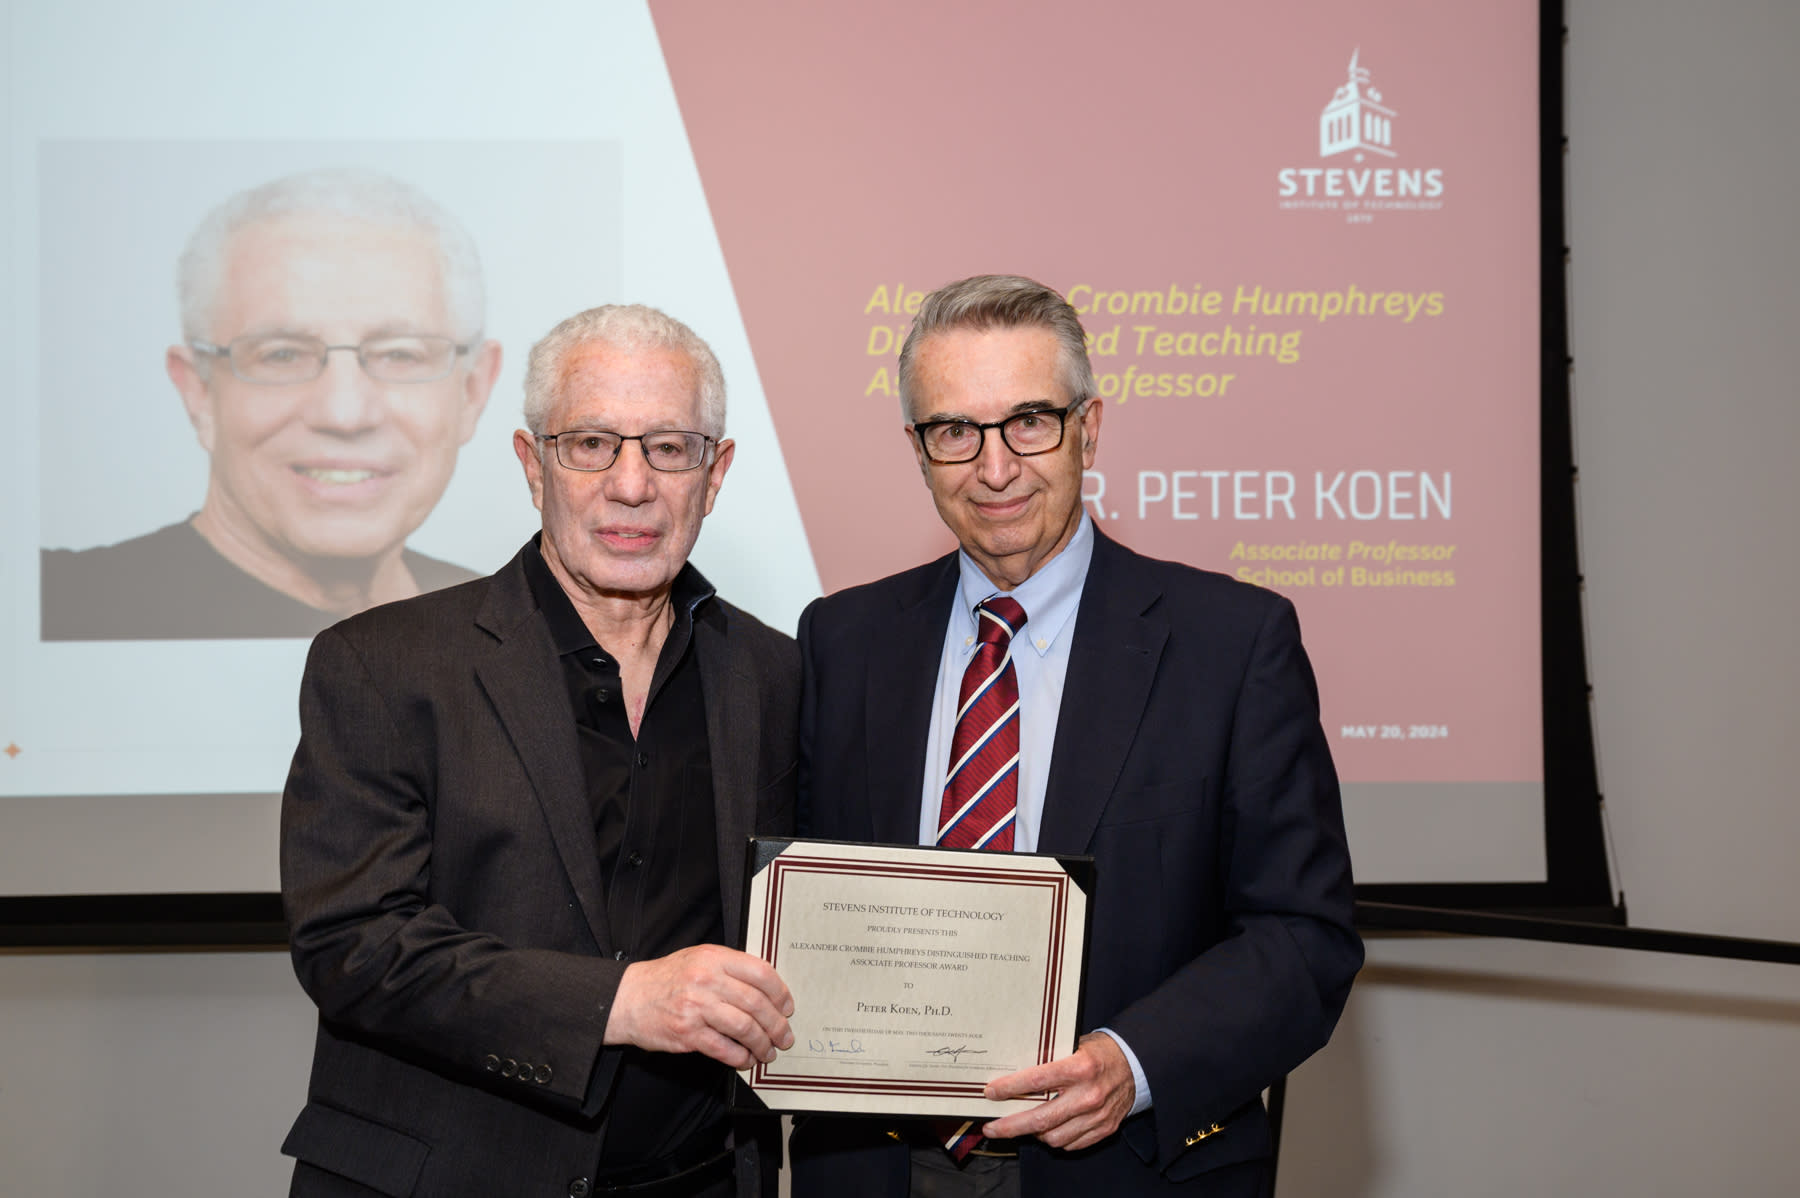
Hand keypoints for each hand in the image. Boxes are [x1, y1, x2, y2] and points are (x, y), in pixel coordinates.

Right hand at [605, 944, 794, 1068]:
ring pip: (744, 1027)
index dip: (780, 992)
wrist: (627, 998)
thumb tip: (768, 990)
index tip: (787, 1007)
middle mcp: (706, 979)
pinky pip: (724, 1049)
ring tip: (768, 1052)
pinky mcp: (687, 1033)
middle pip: (756, 1003)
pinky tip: (745, 1060)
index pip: (760, 972)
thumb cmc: (666, 979)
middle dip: (776, 1024)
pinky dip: (740, 1058)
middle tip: (784, 1036)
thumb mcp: (698, 959)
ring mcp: (696, 1007)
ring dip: (762, 1044)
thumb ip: (730, 968)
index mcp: (713, 957)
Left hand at [979, 1031, 1134, 1150]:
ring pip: (1054, 1137)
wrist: (1138, 1063)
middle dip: (1011, 1126)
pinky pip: (1071, 1143)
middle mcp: (1089, 1094)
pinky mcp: (1104, 1129)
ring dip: (1033, 1134)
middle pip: (1041, 1119)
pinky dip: (1055, 1139)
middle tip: (992, 1127)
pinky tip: (1047, 1130)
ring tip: (1021, 1126)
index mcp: (1080, 1067)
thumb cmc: (1102, 1051)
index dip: (1010, 1088)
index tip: (991, 1092)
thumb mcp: (1075, 1044)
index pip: (1037, 1080)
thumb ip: (1050, 1058)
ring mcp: (1097, 1115)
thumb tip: (1015, 1069)